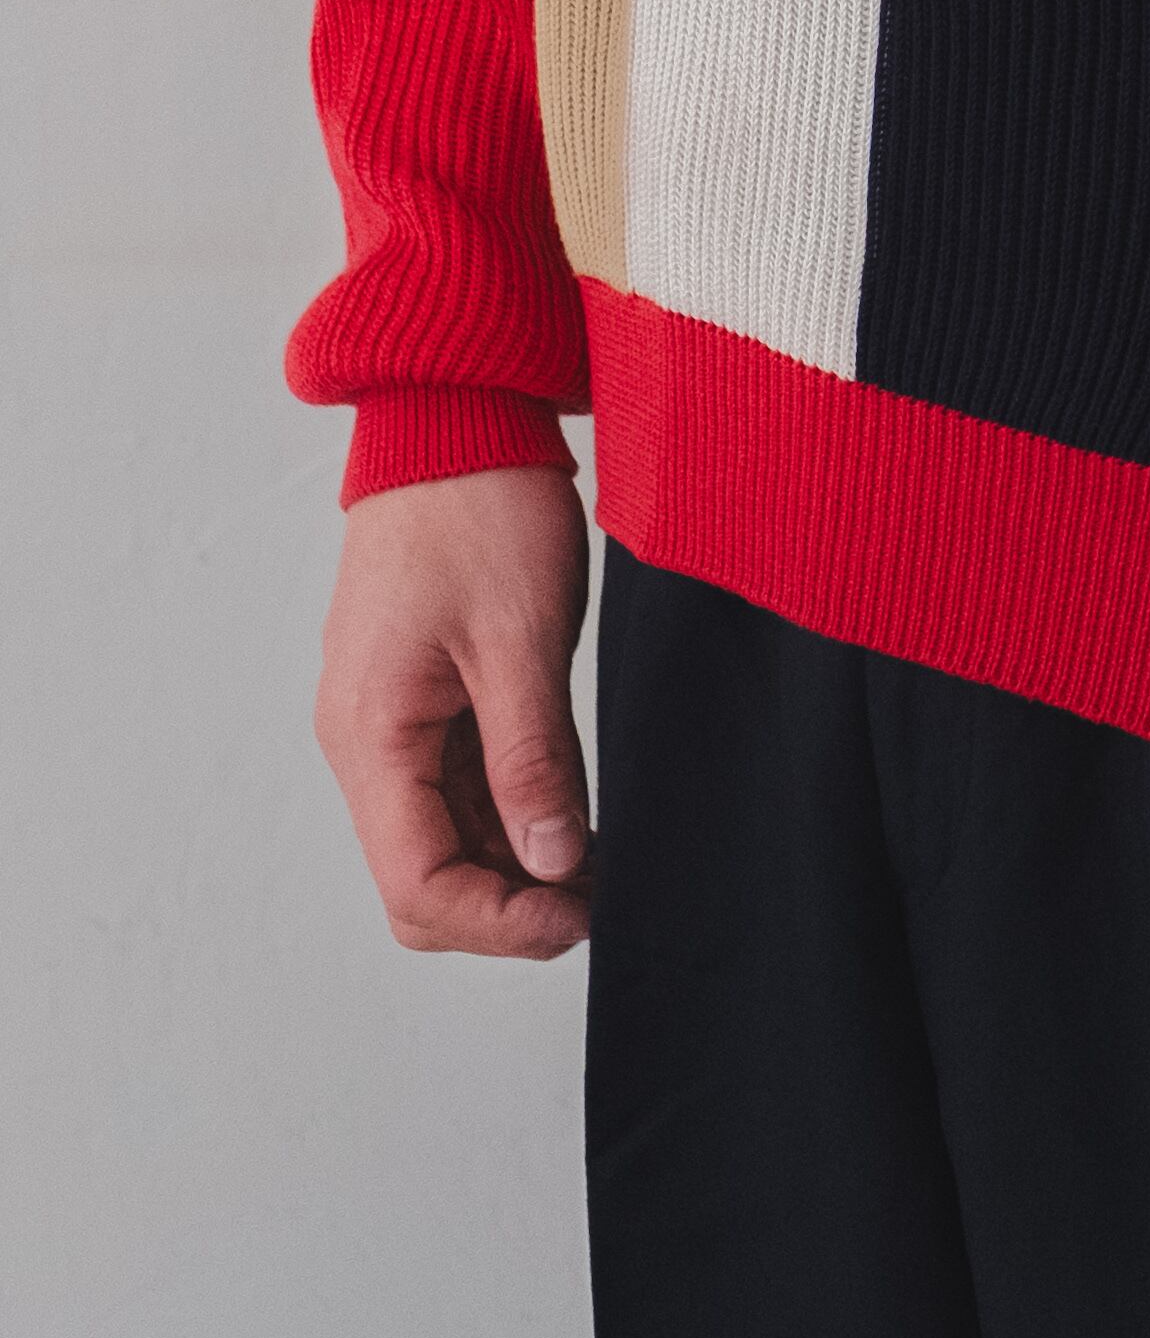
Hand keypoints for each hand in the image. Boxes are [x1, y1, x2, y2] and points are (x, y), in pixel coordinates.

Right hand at [313, 463, 593, 958]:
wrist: (452, 415)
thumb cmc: (480, 507)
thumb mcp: (521, 638)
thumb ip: (534, 761)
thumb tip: (554, 867)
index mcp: (370, 733)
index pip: (418, 885)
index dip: (502, 922)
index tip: (584, 914)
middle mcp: (363, 740)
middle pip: (419, 880)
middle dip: (505, 908)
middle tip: (597, 894)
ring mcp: (387, 719)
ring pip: (439, 839)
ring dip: (512, 864)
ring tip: (598, 854)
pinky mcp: (416, 697)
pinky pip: (452, 788)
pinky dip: (507, 814)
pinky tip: (571, 808)